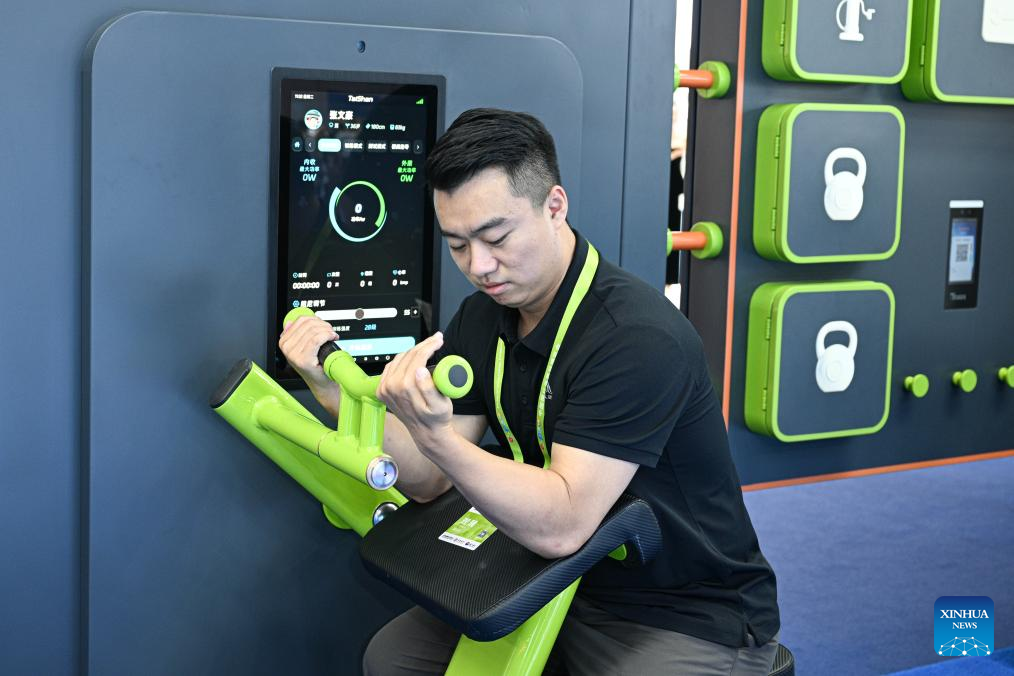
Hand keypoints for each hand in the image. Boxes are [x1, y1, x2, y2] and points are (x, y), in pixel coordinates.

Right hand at [278, 315, 340, 411]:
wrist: (322, 382)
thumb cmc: (315, 365)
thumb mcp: (303, 347)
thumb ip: (297, 334)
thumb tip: (290, 323)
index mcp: (284, 342)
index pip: (301, 320)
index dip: (316, 319)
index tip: (324, 325)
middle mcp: (286, 347)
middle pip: (308, 324)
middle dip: (323, 325)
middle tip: (330, 331)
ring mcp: (293, 354)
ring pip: (313, 331)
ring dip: (327, 330)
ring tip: (332, 335)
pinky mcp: (303, 359)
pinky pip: (316, 339)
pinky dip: (327, 335)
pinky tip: (332, 337)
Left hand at [376, 332, 453, 447]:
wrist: (426, 432)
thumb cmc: (436, 418)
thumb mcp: (440, 405)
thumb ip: (430, 387)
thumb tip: (420, 370)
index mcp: (405, 388)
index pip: (417, 357)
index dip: (430, 345)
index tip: (439, 340)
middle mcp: (391, 387)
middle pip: (408, 355)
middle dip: (424, 345)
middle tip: (436, 340)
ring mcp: (384, 389)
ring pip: (399, 358)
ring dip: (414, 350)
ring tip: (428, 347)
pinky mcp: (383, 390)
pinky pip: (392, 367)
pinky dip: (403, 359)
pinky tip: (414, 358)